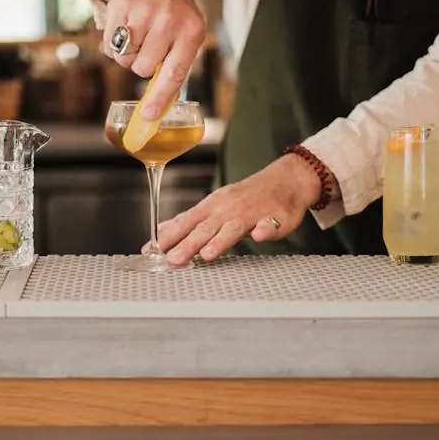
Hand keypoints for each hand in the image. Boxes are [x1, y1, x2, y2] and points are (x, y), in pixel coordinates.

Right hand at [97, 0, 205, 120]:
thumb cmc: (174, 15)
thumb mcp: (186, 36)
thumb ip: (175, 69)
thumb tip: (156, 110)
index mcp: (191, 33)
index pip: (174, 73)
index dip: (159, 97)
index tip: (149, 116)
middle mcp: (170, 20)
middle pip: (142, 68)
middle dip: (141, 64)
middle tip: (148, 46)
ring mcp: (145, 11)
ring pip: (123, 58)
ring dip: (126, 54)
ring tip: (137, 36)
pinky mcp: (124, 4)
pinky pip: (109, 43)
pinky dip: (113, 43)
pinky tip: (125, 27)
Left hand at [155, 154, 321, 264]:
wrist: (285, 180)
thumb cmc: (247, 196)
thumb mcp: (214, 205)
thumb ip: (190, 221)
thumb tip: (162, 232)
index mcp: (212, 208)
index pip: (186, 222)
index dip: (169, 236)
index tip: (153, 250)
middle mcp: (228, 210)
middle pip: (205, 228)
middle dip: (188, 244)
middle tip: (174, 259)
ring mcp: (251, 213)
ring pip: (233, 228)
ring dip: (220, 240)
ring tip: (208, 254)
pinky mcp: (276, 218)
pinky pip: (270, 224)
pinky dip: (265, 229)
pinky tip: (259, 236)